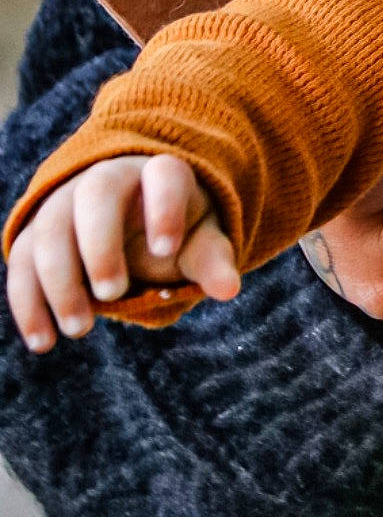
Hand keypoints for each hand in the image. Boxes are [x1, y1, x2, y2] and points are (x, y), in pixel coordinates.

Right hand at [6, 154, 241, 351]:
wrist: (130, 223)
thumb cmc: (172, 232)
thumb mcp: (199, 241)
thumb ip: (211, 260)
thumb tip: (229, 289)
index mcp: (158, 174)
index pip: (163, 175)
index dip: (164, 209)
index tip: (166, 251)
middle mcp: (107, 177)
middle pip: (95, 194)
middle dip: (100, 243)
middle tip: (112, 293)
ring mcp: (65, 202)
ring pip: (50, 228)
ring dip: (59, 281)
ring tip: (80, 329)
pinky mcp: (35, 232)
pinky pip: (20, 262)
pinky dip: (27, 303)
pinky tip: (43, 342)